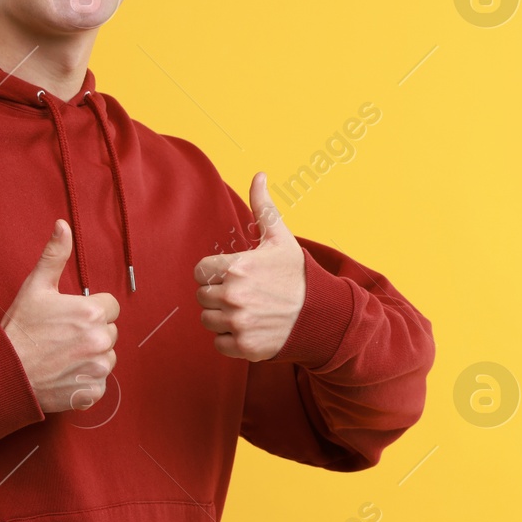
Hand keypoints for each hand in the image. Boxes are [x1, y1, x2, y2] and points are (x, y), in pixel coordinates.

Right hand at [1, 220, 119, 412]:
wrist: (3, 373)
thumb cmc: (19, 329)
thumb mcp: (35, 287)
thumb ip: (55, 255)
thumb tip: (63, 225)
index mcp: (91, 313)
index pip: (109, 307)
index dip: (90, 311)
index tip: (69, 318)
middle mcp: (99, 341)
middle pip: (109, 333)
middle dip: (91, 334)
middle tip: (62, 338)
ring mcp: (97, 369)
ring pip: (106, 358)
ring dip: (90, 358)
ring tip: (62, 357)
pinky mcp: (91, 393)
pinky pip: (98, 383)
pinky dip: (84, 382)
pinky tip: (63, 375)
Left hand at [193, 172, 306, 360]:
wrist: (321, 314)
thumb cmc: (296, 274)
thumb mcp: (280, 238)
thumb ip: (263, 207)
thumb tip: (259, 174)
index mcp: (237, 267)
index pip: (200, 272)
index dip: (215, 273)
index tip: (234, 275)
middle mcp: (234, 296)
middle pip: (202, 296)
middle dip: (219, 294)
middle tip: (244, 294)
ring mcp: (239, 323)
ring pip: (208, 320)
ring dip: (223, 317)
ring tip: (248, 310)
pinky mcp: (244, 347)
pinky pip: (218, 343)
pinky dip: (231, 339)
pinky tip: (251, 327)